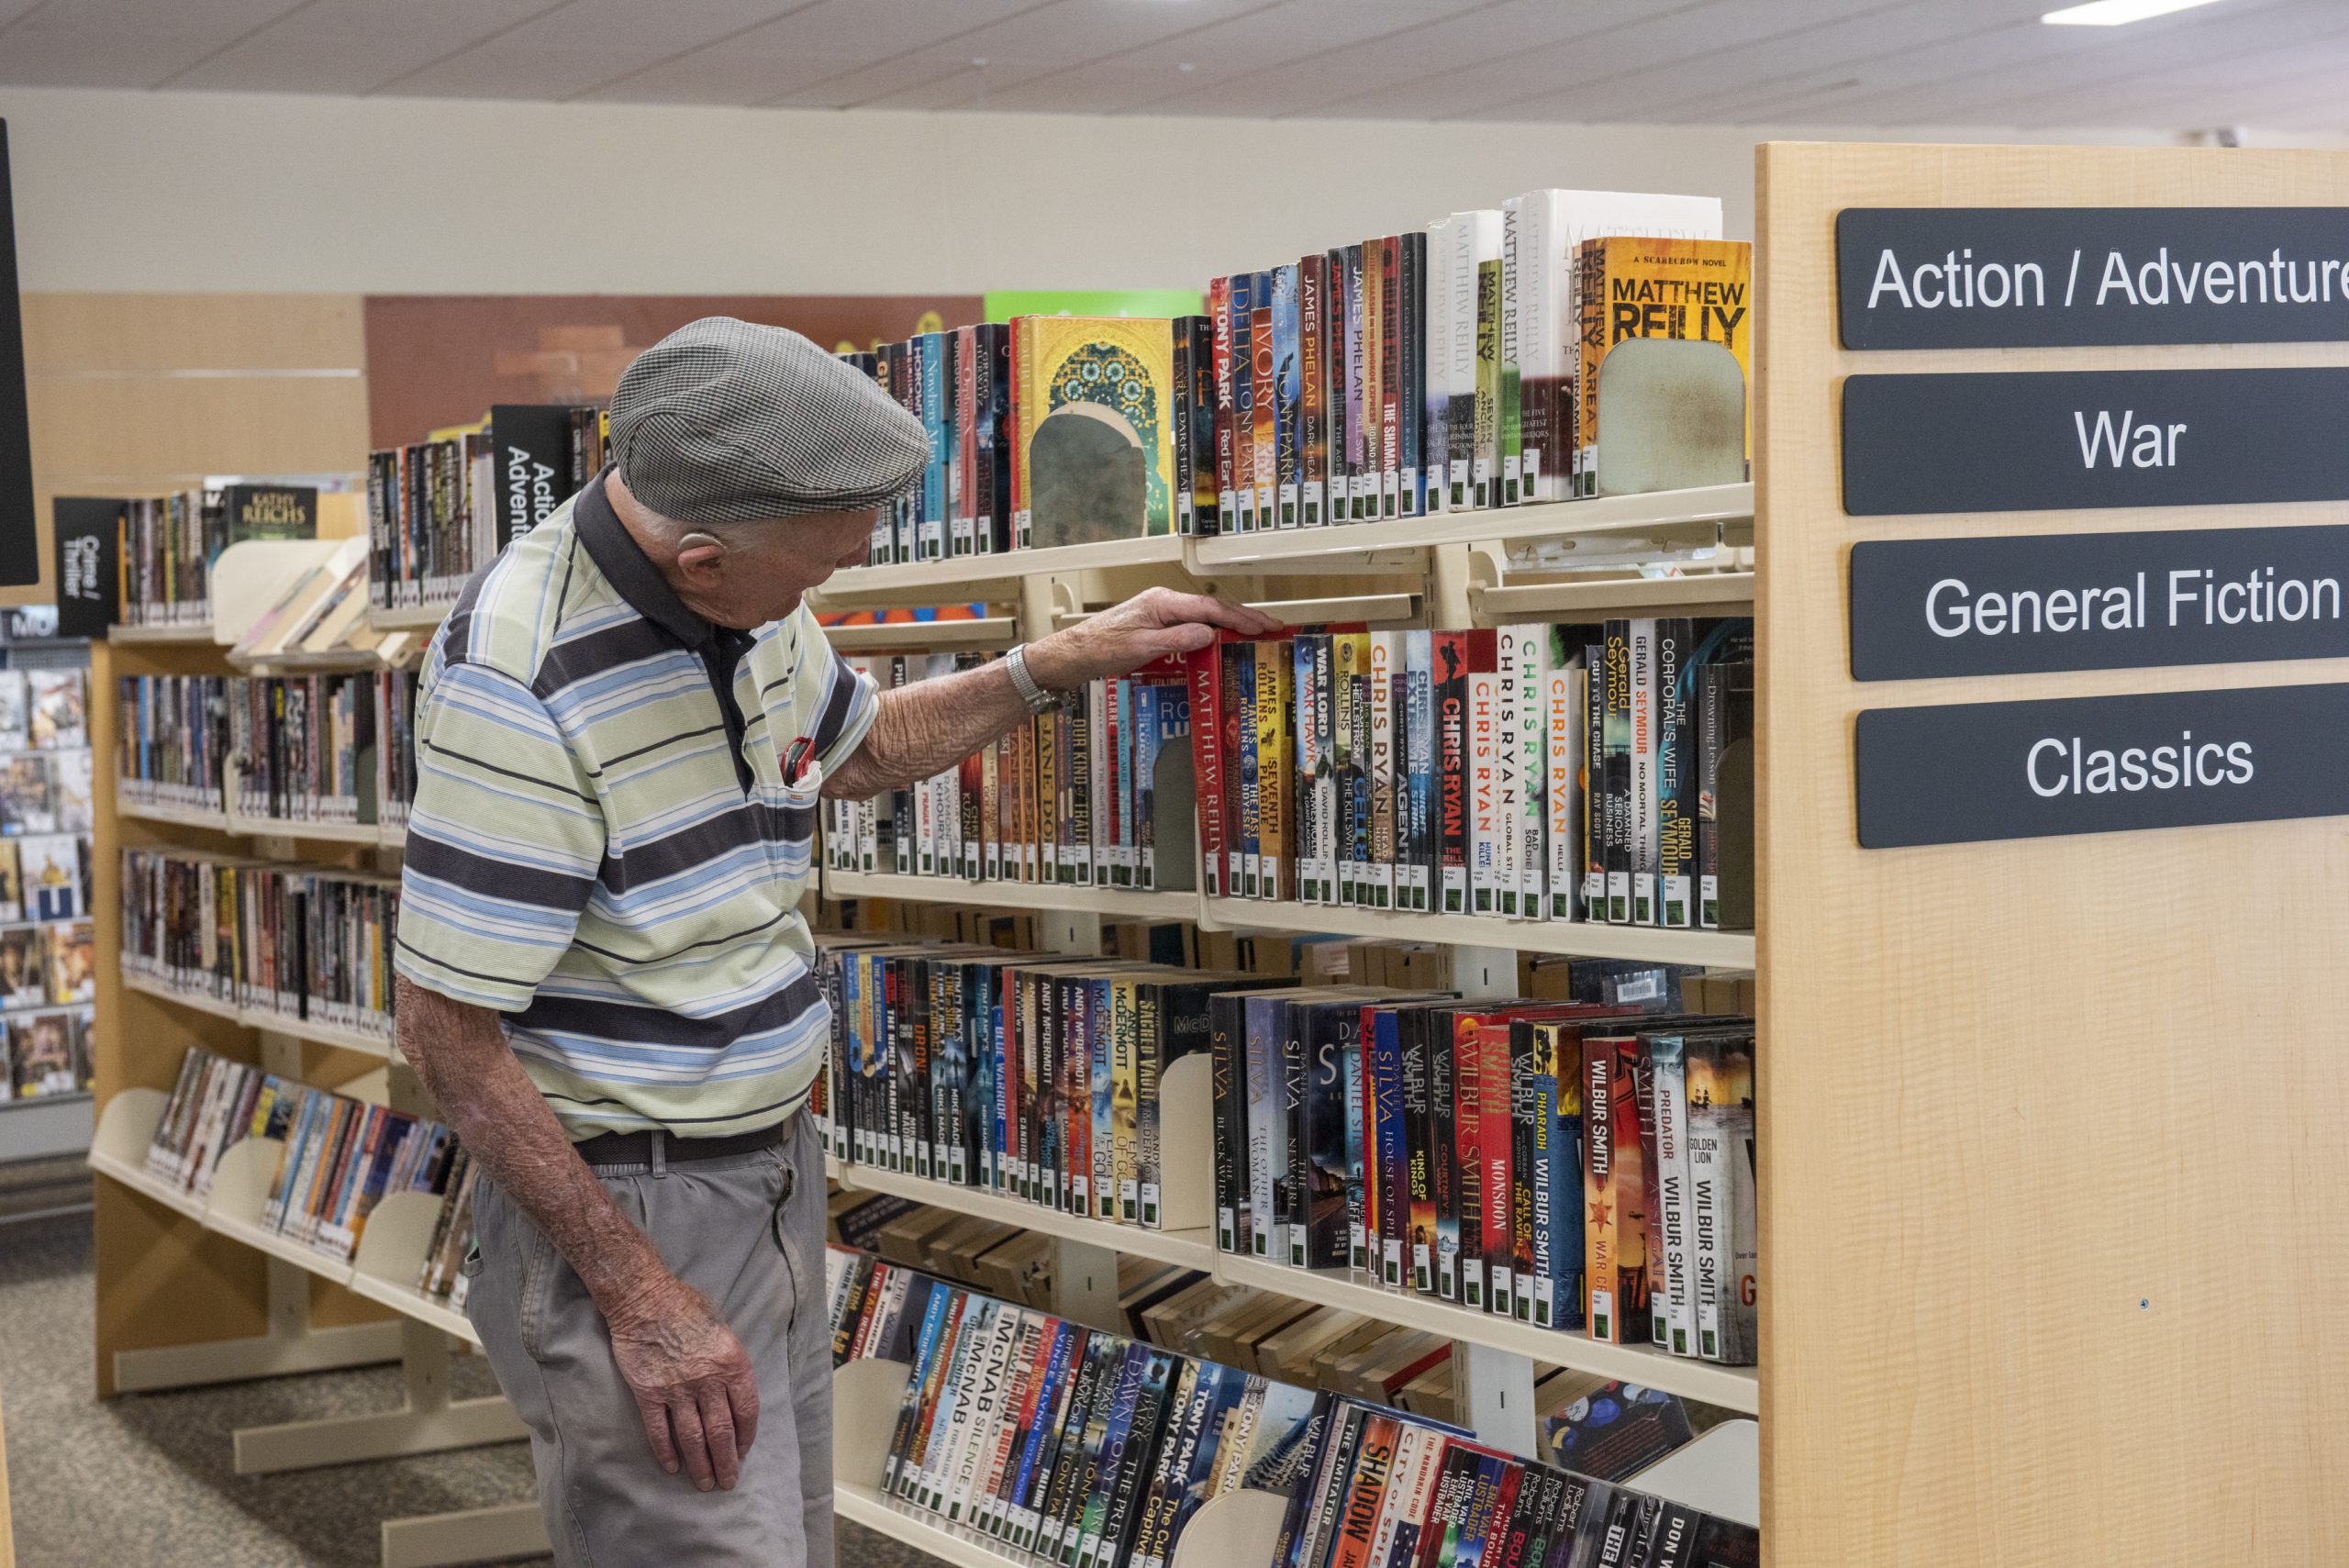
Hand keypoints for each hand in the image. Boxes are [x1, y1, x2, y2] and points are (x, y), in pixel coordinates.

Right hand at [605, 1273, 760, 1491]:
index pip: (747, 1410)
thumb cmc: (686, 1307)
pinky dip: (666, 1451)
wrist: (645, 1299)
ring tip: (704, 1484)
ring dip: (700, 1464)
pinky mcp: (649, 1393)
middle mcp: (708, 1380)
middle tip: (727, 1482)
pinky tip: (672, 1467)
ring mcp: (677, 1389)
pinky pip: (659, 1430)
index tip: (743, 1452)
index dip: (746, 1436)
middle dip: (726, 1461)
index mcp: (732, 1363)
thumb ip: (729, 1363)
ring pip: (692, 1438)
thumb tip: (733, 1393)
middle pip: (721, 1432)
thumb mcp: (722, 1331)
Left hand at [1025, 587, 1284, 688]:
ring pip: (1204, 615)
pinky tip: (1223, 641)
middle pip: (1212, 607)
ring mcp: (1160, 611)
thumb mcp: (1143, 648)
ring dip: (1230, 624)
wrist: (1072, 654)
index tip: (1265, 626)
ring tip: (1256, 634)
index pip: (1211, 607)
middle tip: (1272, 628)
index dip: (1241, 617)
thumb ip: (1178, 639)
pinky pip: (1191, 624)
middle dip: (1244, 617)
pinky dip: (1212, 631)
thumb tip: (1211, 634)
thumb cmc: (1100, 650)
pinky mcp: (1156, 624)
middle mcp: (1164, 602)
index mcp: (1163, 602)